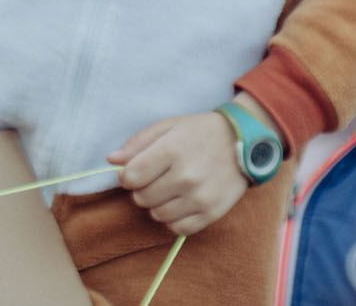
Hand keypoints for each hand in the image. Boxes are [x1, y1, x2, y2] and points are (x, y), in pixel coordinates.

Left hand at [110, 99, 263, 235]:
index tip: (133, 172)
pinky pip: (179, 229)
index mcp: (172, 150)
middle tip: (153, 179)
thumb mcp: (168, 126)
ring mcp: (200, 197)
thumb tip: (111, 160)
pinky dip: (173, 219)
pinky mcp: (212, 213)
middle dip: (141, 190)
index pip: (131, 177)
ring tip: (168, 190)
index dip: (126, 176)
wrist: (244, 143)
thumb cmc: (200, 132)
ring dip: (156, 205)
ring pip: (158, 215)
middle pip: (142, 198)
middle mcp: (186, 176)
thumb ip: (138, 143)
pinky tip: (178, 204)